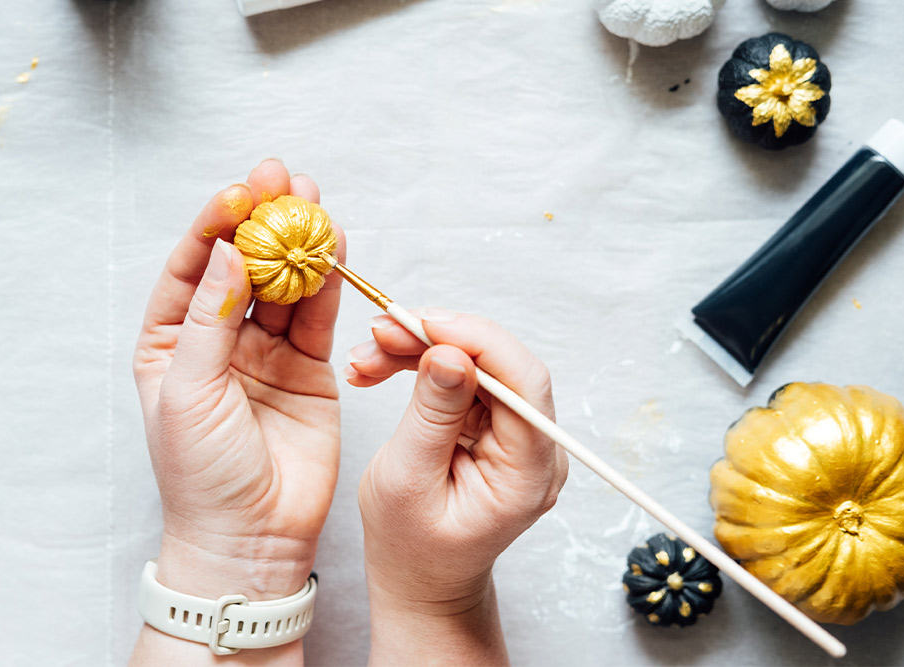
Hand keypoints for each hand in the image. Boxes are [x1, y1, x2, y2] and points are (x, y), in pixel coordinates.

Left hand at [132, 160, 344, 663]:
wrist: (251, 537)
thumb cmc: (201, 475)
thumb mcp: (189, 392)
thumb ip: (211, 321)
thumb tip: (231, 255)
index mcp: (171, 343)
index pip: (191, 269)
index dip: (214, 227)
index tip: (239, 193)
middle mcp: (218, 340)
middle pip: (242, 265)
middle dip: (261, 220)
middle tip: (281, 177)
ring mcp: (265, 352)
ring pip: (284, 284)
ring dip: (299, 242)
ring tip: (314, 198)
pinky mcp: (309, 368)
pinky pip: (318, 315)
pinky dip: (329, 281)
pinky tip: (336, 245)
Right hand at [346, 309, 567, 663]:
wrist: (420, 581)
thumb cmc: (411, 548)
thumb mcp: (408, 481)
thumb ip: (432, 415)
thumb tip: (449, 352)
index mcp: (529, 473)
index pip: (524, 383)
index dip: (477, 341)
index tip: (423, 322)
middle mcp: (535, 449)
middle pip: (499, 364)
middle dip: (437, 337)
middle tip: (381, 330)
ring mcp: (515, 436)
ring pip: (475, 363)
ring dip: (419, 348)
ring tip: (368, 353)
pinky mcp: (492, 426)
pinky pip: (462, 377)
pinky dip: (420, 364)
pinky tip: (381, 365)